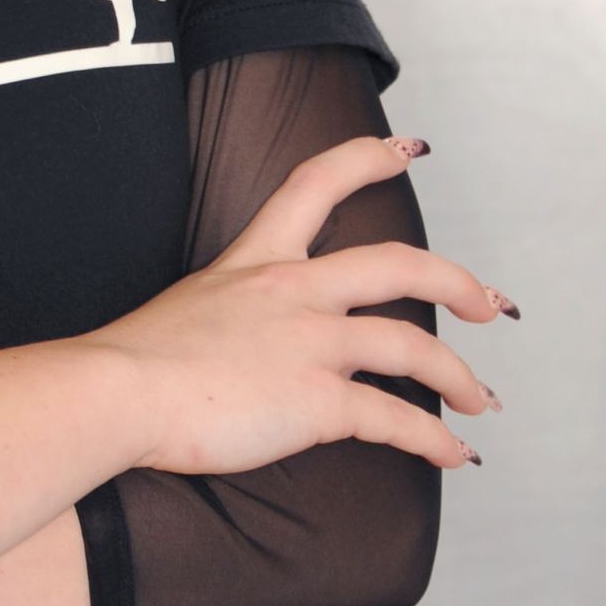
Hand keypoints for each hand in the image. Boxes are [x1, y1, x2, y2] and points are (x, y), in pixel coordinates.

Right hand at [83, 134, 512, 475]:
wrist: (117, 391)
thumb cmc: (132, 361)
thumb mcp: (188, 306)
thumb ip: (228, 313)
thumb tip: (243, 342)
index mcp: (258, 261)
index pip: (316, 184)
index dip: (366, 159)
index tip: (407, 150)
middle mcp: (294, 291)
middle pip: (398, 265)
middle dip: (456, 282)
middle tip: (488, 303)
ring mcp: (310, 344)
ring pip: (413, 348)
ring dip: (458, 377)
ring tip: (481, 399)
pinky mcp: (317, 401)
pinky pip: (395, 420)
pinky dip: (434, 440)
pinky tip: (453, 455)